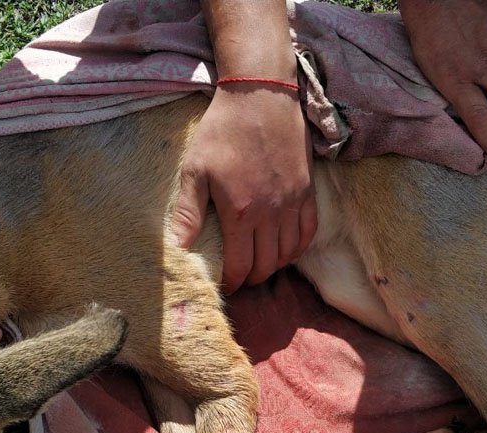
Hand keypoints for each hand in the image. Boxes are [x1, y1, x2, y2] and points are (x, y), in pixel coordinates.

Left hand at [170, 84, 317, 292]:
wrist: (260, 94)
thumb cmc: (223, 130)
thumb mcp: (196, 170)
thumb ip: (187, 213)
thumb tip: (177, 249)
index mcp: (241, 212)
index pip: (239, 266)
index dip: (230, 281)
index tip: (223, 283)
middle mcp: (271, 213)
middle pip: (265, 266)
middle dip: (250, 277)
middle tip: (238, 275)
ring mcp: (293, 203)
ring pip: (287, 254)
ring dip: (272, 265)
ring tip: (258, 263)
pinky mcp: (308, 191)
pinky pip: (307, 233)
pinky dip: (295, 248)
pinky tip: (283, 248)